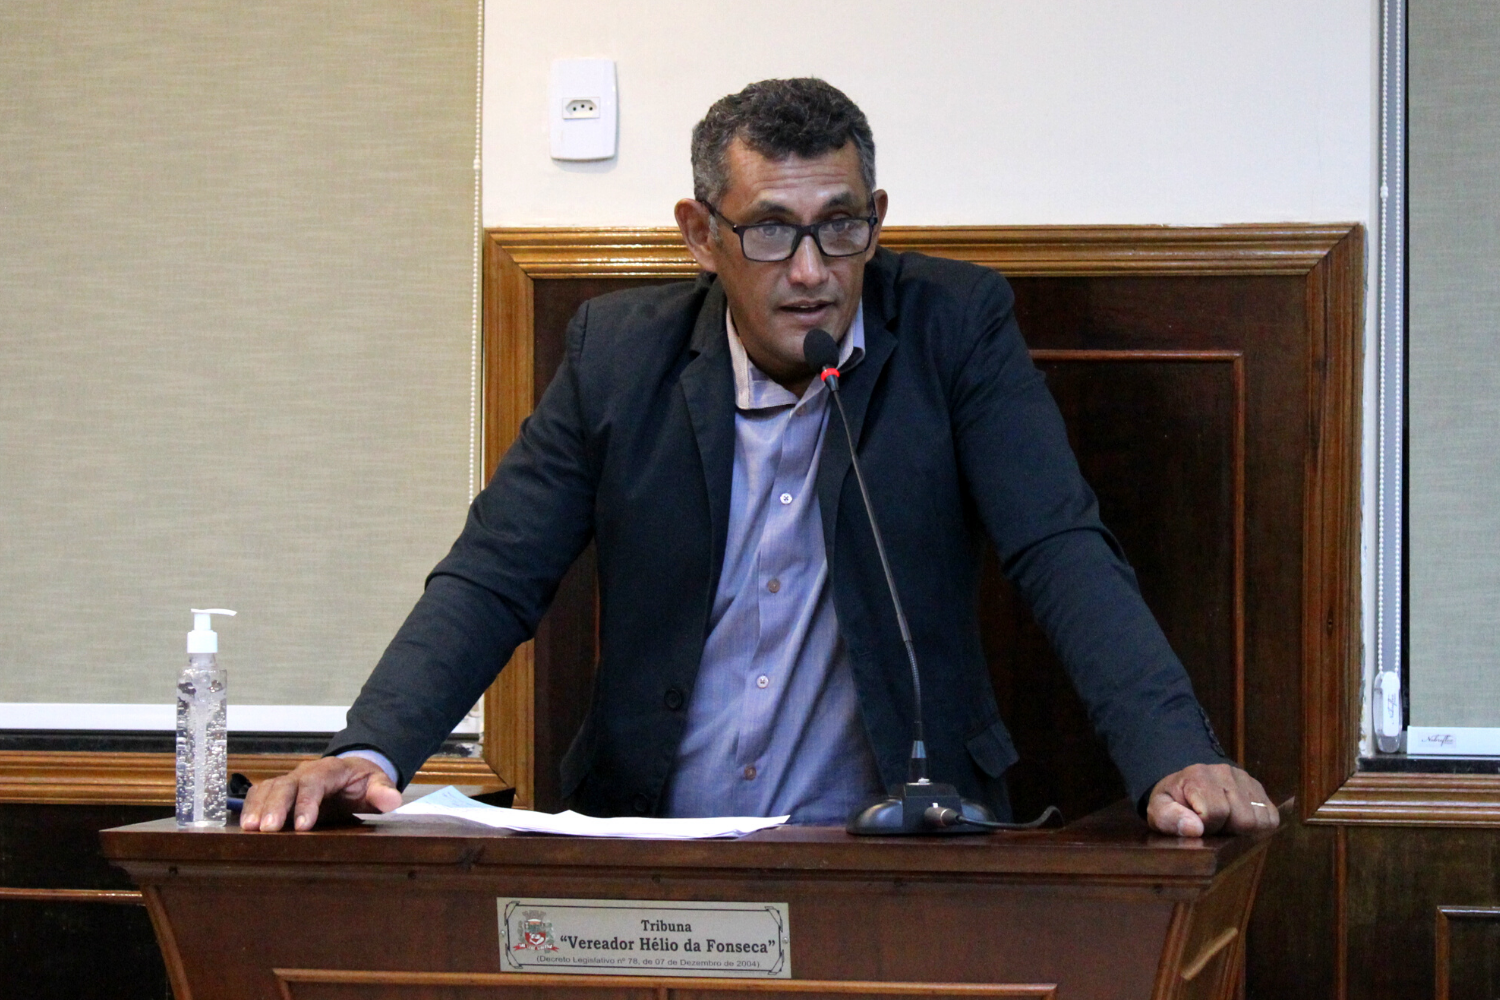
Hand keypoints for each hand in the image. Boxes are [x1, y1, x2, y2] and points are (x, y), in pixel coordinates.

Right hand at [239, 755, 401, 831]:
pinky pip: (259, 795)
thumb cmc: (362, 783)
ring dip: (258, 808)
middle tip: (267, 830)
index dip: (307, 803)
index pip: (315, 783)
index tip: (303, 825)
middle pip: (286, 786)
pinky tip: (244, 827)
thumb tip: (392, 799)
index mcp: (329, 771)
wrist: (351, 774)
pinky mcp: (278, 792)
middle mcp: (304, 773)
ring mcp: (289, 781)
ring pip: (268, 789)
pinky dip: (250, 808)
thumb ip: (383, 791)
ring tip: (250, 830)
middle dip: (275, 807)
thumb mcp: (377, 785)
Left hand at [1147, 763, 1279, 836]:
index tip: (1199, 827)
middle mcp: (1225, 772)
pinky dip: (1259, 826)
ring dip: (1244, 830)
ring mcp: (1245, 778)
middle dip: (1229, 831)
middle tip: (1214, 827)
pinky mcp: (1258, 788)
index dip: (1208, 828)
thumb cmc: (1173, 801)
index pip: (1216, 813)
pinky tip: (1240, 821)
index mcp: (1198, 777)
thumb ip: (1170, 819)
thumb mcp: (1159, 810)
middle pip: (1244, 819)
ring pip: (1260, 820)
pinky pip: (1271, 817)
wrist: (1186, 784)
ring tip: (1226, 824)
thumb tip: (1196, 829)